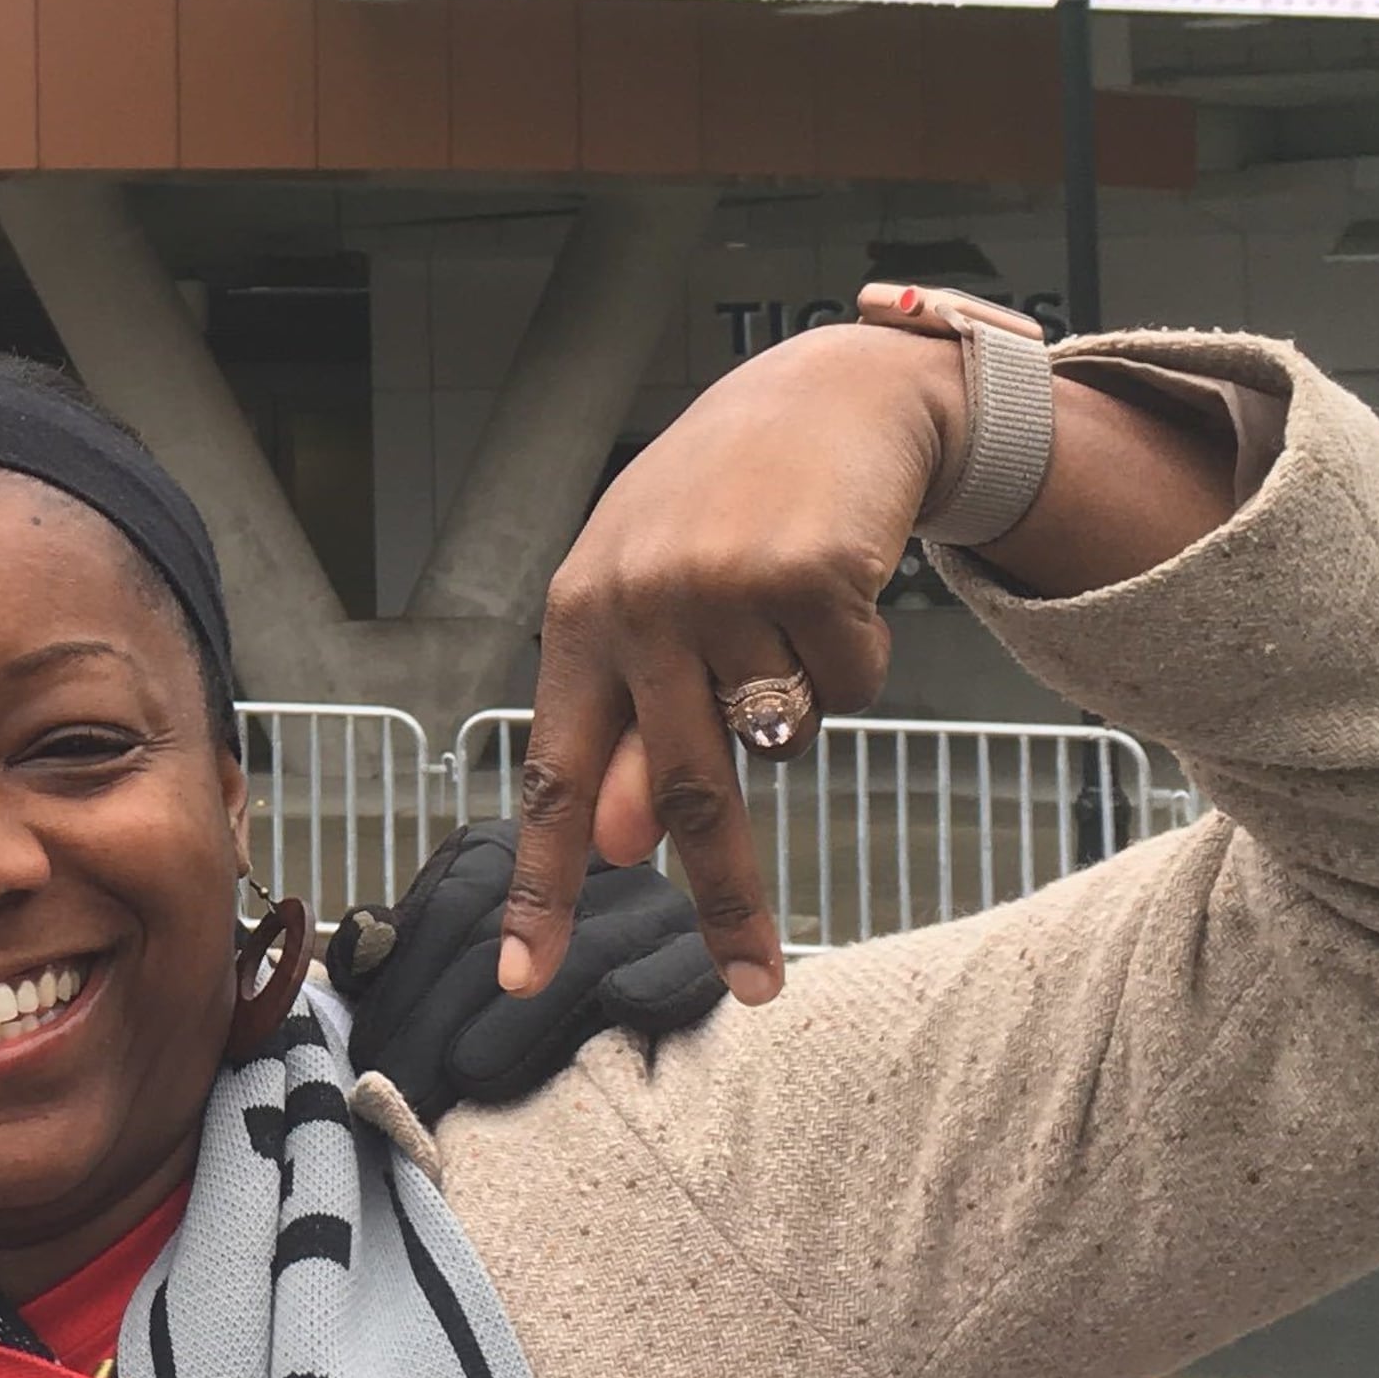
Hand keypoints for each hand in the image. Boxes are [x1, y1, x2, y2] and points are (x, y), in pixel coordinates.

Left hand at [326, 831, 724, 1116]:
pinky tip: (621, 1008)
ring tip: (470, 1075)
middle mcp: (578, 864)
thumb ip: (395, 955)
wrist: (650, 1055)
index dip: (404, 984)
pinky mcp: (702, 949)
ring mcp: (647, 905)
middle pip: (506, 928)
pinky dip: (652, 982)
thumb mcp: (444, 977)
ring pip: (581, 951)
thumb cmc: (525, 1026)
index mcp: (509, 854)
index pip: (452, 905)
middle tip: (405, 1086)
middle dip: (442, 1015)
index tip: (372, 1056)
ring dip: (523, 1020)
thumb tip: (360, 944)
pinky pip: (678, 961)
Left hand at [498, 326, 962, 1012]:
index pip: (552, 774)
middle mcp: (637, 603)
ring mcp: (721, 586)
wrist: (825, 395)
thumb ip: (627, 721)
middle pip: (681, 791)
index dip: (540, 883)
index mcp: (578, 617)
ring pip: (784, 736)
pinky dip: (856, 656)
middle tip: (756, 982)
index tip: (521, 977)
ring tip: (788, 611)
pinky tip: (835, 578)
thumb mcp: (651, 608)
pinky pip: (850, 688)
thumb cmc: (723, 509)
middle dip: (726, 897)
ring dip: (801, 701)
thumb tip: (616, 846)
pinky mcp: (809, 573)